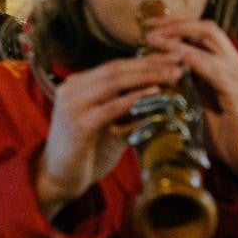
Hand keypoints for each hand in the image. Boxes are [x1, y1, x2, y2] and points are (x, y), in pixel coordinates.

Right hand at [37, 55, 180, 218]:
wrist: (57, 178)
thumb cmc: (86, 153)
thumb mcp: (108, 125)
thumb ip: (127, 110)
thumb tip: (161, 95)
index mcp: (76, 85)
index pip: (115, 66)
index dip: (145, 61)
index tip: (172, 58)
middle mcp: (71, 89)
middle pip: (116, 70)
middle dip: (150, 65)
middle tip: (179, 61)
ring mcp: (72, 105)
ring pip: (114, 82)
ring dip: (148, 77)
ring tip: (173, 75)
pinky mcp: (78, 125)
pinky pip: (111, 107)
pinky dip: (134, 99)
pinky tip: (155, 94)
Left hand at [145, 18, 237, 186]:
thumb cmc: (220, 130)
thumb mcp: (196, 99)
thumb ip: (182, 81)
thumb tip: (153, 66)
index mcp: (226, 63)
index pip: (202, 31)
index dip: (176, 24)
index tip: (149, 24)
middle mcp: (235, 63)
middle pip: (206, 28)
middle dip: (175, 25)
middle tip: (149, 28)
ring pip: (209, 43)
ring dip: (178, 39)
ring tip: (153, 40)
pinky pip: (214, 69)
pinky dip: (191, 61)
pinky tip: (171, 61)